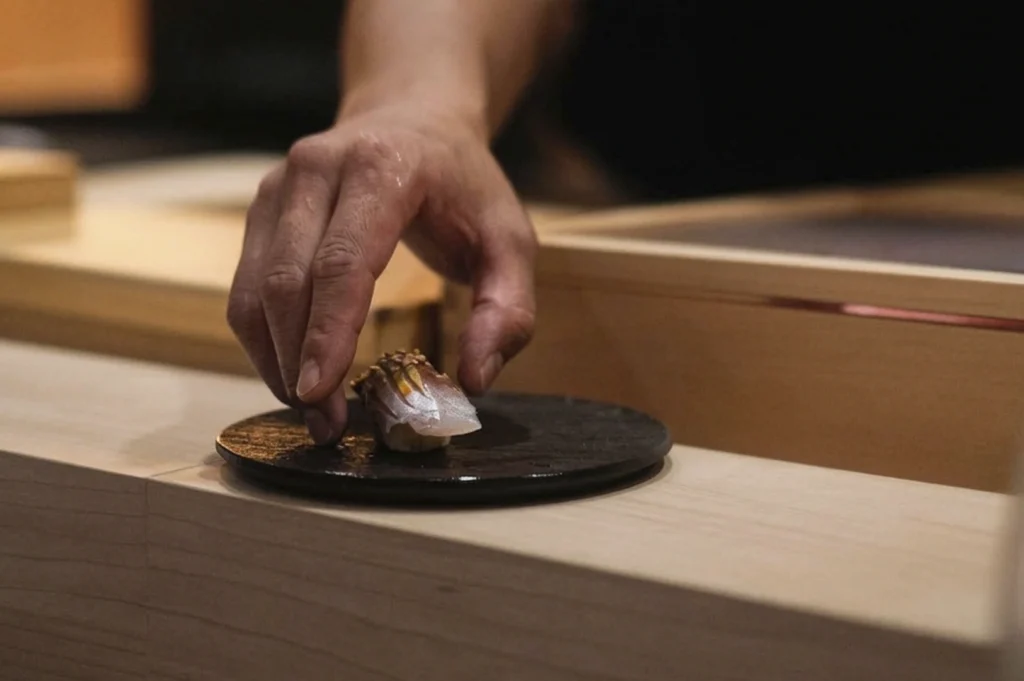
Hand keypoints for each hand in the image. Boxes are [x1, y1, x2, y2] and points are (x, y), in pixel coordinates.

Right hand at [227, 103, 536, 443]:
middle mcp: (317, 168)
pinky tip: (293, 372)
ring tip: (311, 410)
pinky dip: (263, 338)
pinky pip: (246, 286)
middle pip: (289, 280)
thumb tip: (475, 380)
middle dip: (299, 361)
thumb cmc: (463, 185)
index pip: (344, 260)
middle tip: (325, 425)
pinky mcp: (262, 209)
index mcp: (382, 167)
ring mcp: (279, 186)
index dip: (328, 331)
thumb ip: (508, 310)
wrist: (411, 119)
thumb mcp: (510, 241)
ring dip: (274, 358)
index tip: (320, 392)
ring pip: (255, 288)